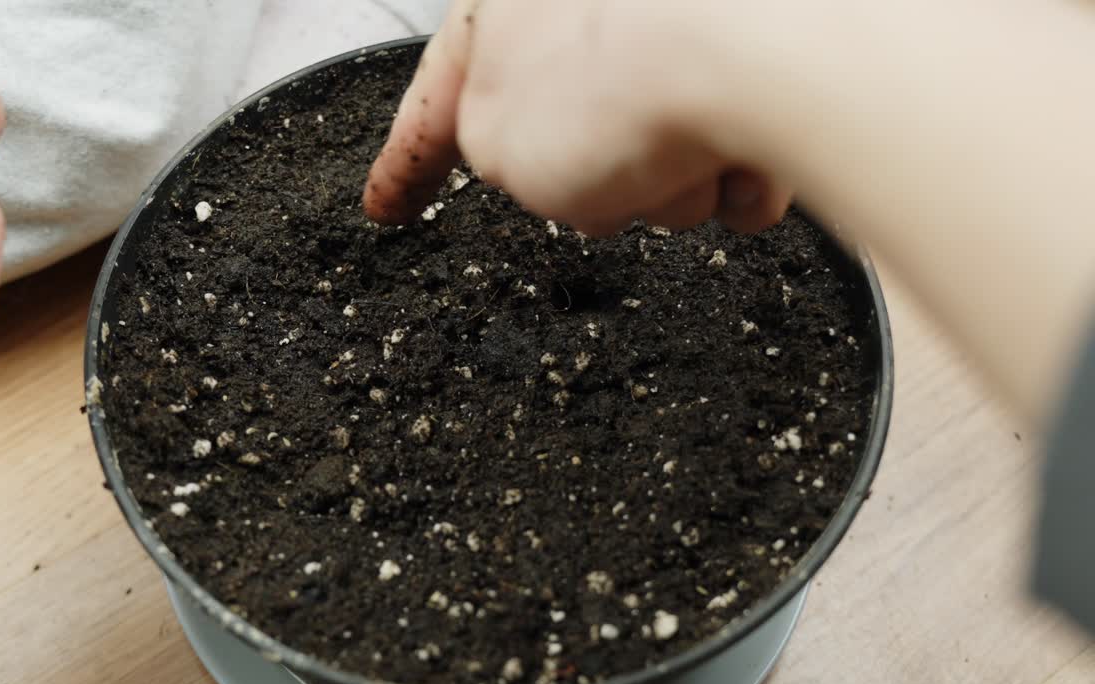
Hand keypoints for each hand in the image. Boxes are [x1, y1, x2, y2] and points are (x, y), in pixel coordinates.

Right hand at [362, 0, 790, 234]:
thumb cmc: (627, 76)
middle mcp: (593, 11)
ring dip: (671, 191)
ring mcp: (676, 31)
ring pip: (657, 158)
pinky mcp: (754, 60)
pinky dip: (739, 176)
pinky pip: (731, 151)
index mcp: (504, 11)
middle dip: (596, 186)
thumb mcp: (493, 142)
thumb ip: (484, 152)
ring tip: (682, 165)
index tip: (388, 202)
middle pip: (569, 141)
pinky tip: (746, 168)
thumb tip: (546, 160)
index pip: (433, 103)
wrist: (758, 53)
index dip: (406, 164)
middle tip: (610, 179)